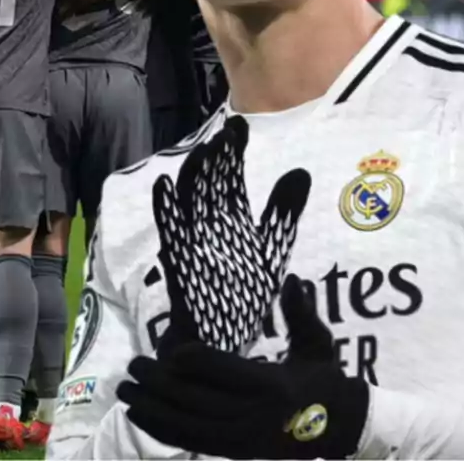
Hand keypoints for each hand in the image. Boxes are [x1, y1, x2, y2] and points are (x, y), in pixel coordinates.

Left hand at [119, 275, 368, 458]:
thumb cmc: (323, 378)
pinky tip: (139, 415)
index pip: (226, 372)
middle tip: (133, 365)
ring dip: (152, 408)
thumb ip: (301, 313)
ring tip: (125, 390)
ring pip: (187, 424)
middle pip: (197, 399)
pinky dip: (162, 429)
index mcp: (273, 384)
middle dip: (159, 383)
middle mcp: (254, 415)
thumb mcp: (318, 343)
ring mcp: (242, 438)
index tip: (167, 350)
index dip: (195, 362)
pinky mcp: (234, 450)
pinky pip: (191, 440)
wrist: (338, 427)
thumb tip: (293, 280)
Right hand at [150, 116, 310, 354]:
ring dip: (194, 177)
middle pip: (210, 183)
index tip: (240, 126)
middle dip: (217, 158)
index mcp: (231, 218)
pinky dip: (165, 211)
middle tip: (226, 134)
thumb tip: (300, 172)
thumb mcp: (272, 248)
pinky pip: (170, 234)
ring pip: (189, 201)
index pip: (230, 176)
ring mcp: (193, 241)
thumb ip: (282, 213)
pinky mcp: (181, 263)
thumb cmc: (242, 293)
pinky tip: (163, 188)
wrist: (220, 338)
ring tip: (204, 152)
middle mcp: (210, 224)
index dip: (233, 151)